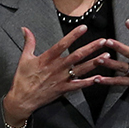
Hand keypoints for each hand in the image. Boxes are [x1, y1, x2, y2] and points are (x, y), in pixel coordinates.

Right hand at [1, 26, 128, 127]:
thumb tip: (25, 28)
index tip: (84, 28)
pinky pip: (78, 86)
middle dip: (91, 48)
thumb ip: (28, 42)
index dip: (73, 35)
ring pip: (81, 69)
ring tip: (106, 56)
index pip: (62, 44)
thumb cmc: (22, 79)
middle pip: (76, 56)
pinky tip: (99, 78)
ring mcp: (61, 79)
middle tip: (103, 41)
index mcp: (46, 59)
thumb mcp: (24, 58)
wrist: (22, 100)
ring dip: (94, 62)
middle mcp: (56, 68)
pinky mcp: (63, 89)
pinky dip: (89, 82)